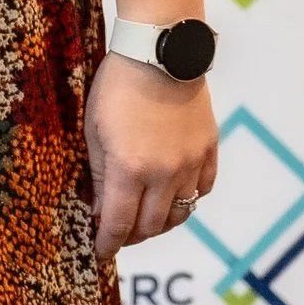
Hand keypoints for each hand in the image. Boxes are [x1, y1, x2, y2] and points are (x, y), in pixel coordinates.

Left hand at [84, 55, 217, 262]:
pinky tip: (173, 193)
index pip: (120, 224)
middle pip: (151, 226)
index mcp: (131, 169)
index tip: (101, 252)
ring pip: (180, 213)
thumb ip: (100, 175)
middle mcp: (165, 174)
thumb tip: (101, 211)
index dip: (108, 243)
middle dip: (132, 236)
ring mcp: (191, 163)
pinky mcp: (209, 149)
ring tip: (145, 217)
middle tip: (119, 233)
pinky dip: (187, 198)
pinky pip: (202, 189)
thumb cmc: (117, 87)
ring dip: (160, 222)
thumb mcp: (94, 130)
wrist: (159, 53)